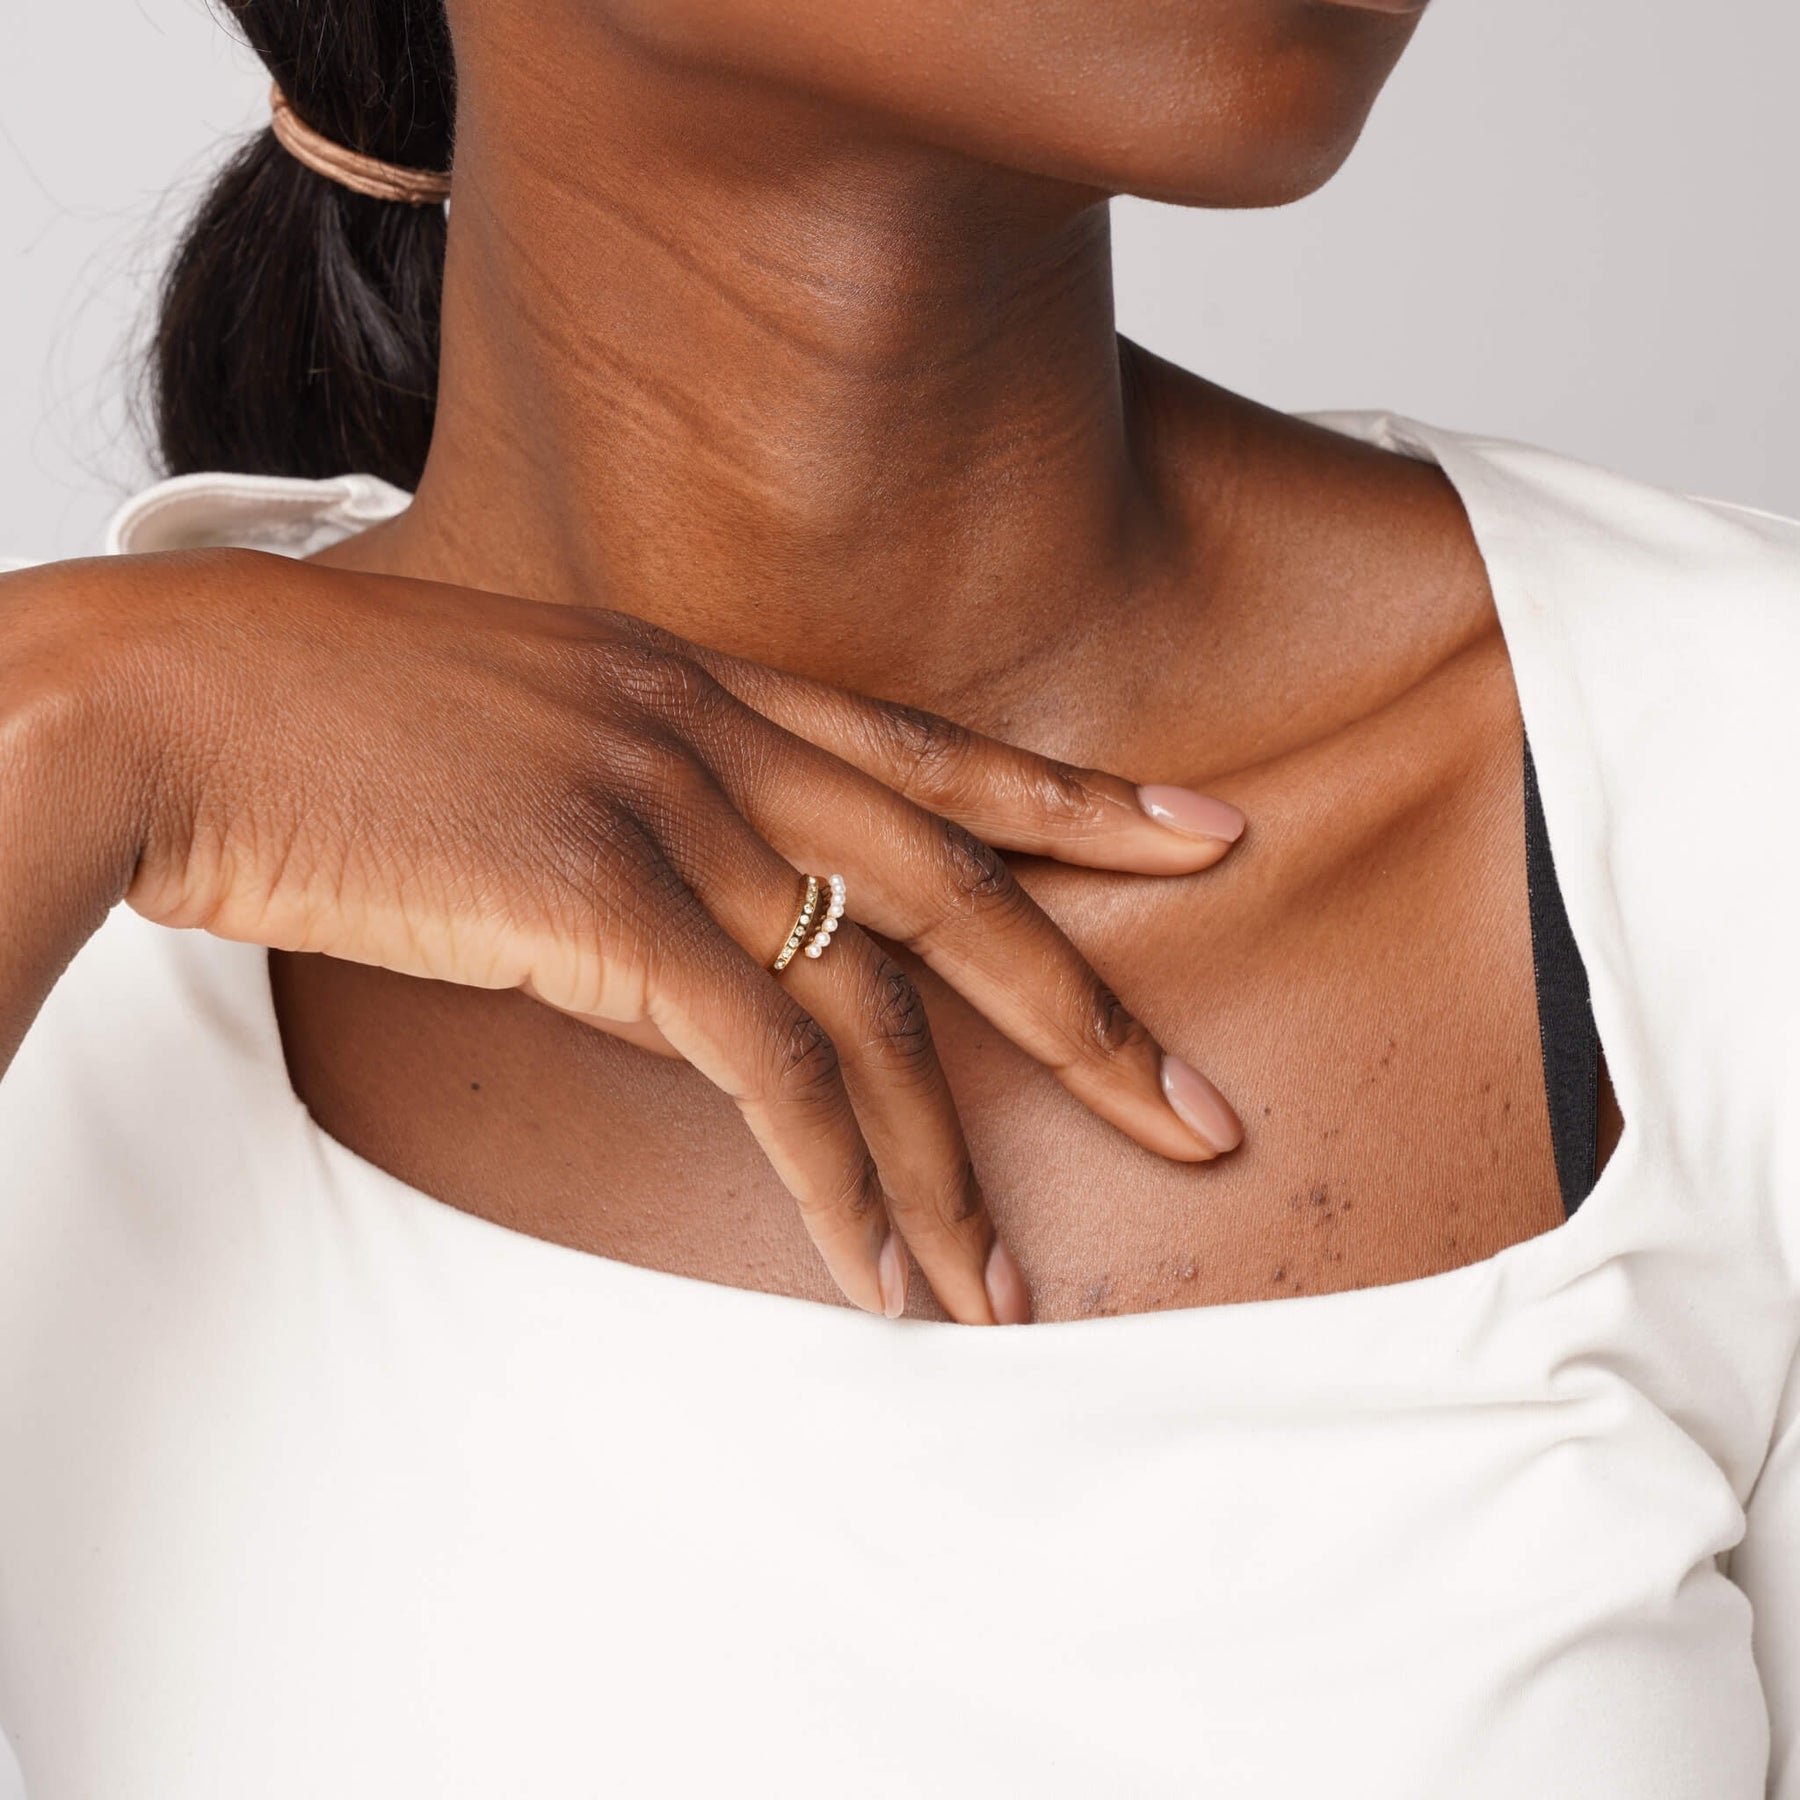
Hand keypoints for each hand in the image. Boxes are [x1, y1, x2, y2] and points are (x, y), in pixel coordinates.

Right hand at [10, 549, 1246, 1324]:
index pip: (933, 751)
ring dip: (949, 1165)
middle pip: (958, 887)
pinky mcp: (601, 906)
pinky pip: (766, 1070)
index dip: (1079, 797)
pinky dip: (833, 1182)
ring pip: (872, 1010)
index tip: (1206, 835)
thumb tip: (699, 931)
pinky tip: (874, 1274)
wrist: (175, 700)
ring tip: (1008, 1287)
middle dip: (1091, 1014)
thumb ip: (642, 809)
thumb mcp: (526, 730)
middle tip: (1198, 1116)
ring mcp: (666, 814)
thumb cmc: (326, 717)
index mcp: (706, 681)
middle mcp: (716, 737)